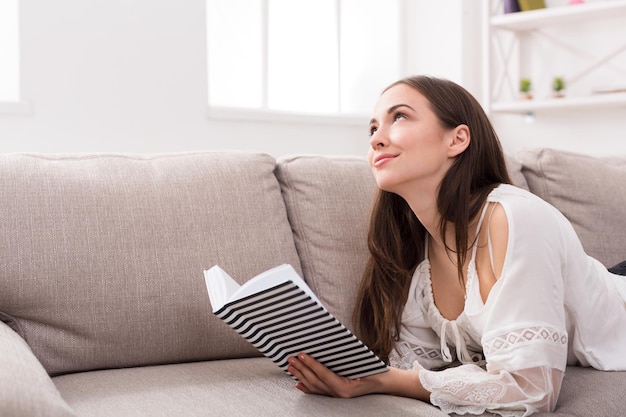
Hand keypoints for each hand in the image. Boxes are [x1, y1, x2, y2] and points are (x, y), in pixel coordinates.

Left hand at [287, 353, 430, 400]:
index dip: (311, 365)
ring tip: (291, 366)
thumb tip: (331, 345)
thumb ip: (347, 358)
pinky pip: (319, 392)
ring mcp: (337, 396)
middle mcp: (339, 394)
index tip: (301, 355)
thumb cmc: (377, 370)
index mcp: (345, 388)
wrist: (387, 383)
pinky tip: (298, 383)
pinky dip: (307, 387)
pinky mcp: (336, 394)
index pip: (323, 375)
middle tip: (290, 358)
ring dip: (301, 376)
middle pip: (316, 382)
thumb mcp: (364, 362)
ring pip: (315, 387)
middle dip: (301, 369)